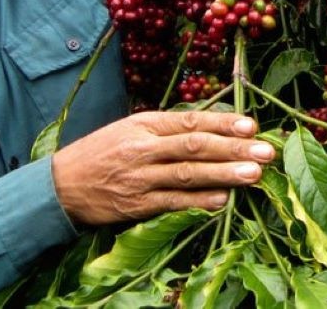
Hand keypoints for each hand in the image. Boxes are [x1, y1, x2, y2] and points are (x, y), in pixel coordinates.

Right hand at [51, 111, 274, 225]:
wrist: (60, 184)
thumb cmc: (101, 153)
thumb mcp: (130, 129)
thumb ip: (167, 130)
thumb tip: (212, 128)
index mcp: (144, 124)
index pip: (191, 121)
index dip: (223, 123)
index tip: (251, 126)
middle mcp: (143, 148)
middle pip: (195, 146)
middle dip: (233, 149)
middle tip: (265, 151)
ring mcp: (139, 177)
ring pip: (188, 174)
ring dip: (223, 174)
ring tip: (253, 175)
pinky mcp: (135, 205)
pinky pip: (173, 202)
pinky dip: (199, 201)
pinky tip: (222, 201)